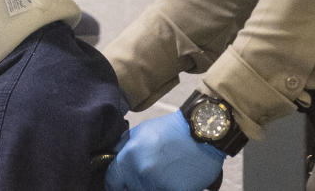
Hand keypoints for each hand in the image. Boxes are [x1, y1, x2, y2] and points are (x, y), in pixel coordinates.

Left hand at [104, 111, 224, 190]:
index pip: (112, 181)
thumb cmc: (172, 130)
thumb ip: (124, 146)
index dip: (116, 183)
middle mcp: (140, 172)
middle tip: (148, 176)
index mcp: (128, 157)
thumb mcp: (142, 130)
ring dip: (152, 187)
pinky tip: (174, 181)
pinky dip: (168, 189)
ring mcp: (158, 185)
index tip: (122, 184)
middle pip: (129, 190)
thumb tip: (112, 156)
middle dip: (135, 185)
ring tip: (163, 177)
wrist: (203, 131)